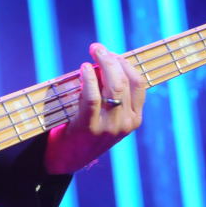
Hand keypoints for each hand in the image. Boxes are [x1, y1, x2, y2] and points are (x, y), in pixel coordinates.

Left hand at [44, 43, 145, 174]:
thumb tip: (104, 61)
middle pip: (126, 82)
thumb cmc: (84, 128)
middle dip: (112, 59)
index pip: (139, 83)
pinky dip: (88, 79)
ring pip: (114, 87)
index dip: (125, 63)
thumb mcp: (106, 114)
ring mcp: (110, 127)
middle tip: (97, 48)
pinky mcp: (90, 128)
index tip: (112, 52)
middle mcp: (127, 123)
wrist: (66, 159)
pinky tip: (84, 68)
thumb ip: (109, 92)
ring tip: (92, 53)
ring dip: (103, 64)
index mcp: (135, 118)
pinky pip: (93, 98)